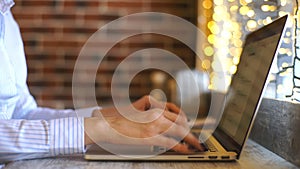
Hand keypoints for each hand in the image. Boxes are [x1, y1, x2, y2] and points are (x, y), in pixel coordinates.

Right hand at [86, 95, 203, 152]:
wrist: (108, 124)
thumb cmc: (121, 118)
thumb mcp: (139, 109)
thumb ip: (153, 111)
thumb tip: (163, 117)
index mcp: (154, 107)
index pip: (177, 113)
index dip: (186, 121)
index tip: (190, 126)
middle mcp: (157, 114)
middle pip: (181, 122)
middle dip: (191, 132)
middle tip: (196, 139)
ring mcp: (155, 125)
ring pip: (179, 131)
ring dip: (190, 139)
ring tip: (195, 145)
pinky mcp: (151, 137)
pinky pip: (171, 142)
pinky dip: (181, 147)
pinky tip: (185, 150)